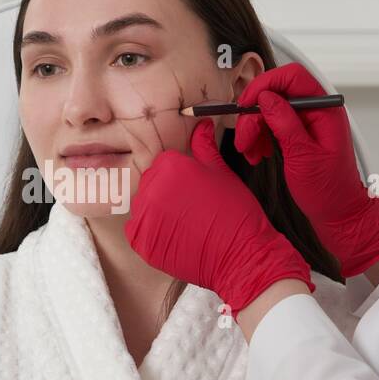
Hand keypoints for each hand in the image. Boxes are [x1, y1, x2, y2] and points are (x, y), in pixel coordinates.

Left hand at [126, 119, 313, 312]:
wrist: (241, 255)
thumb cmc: (236, 212)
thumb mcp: (222, 172)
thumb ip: (204, 146)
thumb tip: (202, 124)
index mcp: (170, 166)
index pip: (163, 163)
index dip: (180, 176)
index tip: (193, 189)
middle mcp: (151, 188)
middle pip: (151, 183)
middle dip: (167, 192)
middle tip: (191, 208)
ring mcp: (143, 217)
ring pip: (143, 206)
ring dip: (158, 212)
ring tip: (184, 223)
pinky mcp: (141, 242)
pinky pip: (136, 230)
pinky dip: (150, 233)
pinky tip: (173, 236)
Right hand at [233, 62, 378, 277]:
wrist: (339, 213)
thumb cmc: (328, 191)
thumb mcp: (303, 157)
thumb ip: (285, 123)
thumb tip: (266, 98)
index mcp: (324, 110)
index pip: (292, 77)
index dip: (265, 85)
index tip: (246, 105)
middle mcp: (316, 111)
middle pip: (276, 94)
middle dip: (254, 115)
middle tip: (243, 138)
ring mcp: (307, 122)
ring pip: (270, 110)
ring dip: (254, 129)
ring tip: (249, 152)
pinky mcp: (298, 134)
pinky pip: (272, 125)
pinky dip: (260, 137)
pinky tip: (257, 154)